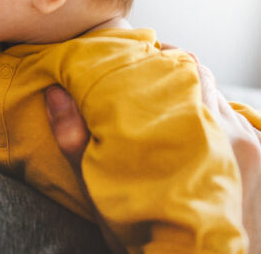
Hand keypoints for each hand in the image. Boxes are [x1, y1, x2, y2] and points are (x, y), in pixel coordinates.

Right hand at [47, 63, 260, 253]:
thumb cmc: (148, 236)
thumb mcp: (101, 192)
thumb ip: (76, 141)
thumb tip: (55, 92)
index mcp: (189, 130)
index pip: (182, 68)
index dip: (156, 58)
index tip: (132, 58)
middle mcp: (228, 131)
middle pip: (201, 79)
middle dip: (171, 76)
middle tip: (141, 81)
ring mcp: (249, 145)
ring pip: (217, 100)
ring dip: (192, 98)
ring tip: (162, 109)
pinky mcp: (259, 159)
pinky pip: (234, 124)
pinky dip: (212, 121)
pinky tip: (188, 136)